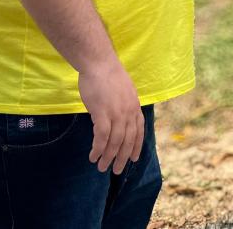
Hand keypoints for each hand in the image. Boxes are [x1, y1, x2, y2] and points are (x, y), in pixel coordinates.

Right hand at [78, 59, 143, 174]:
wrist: (99, 62)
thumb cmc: (108, 74)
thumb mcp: (124, 90)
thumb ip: (124, 105)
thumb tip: (121, 117)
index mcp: (135, 106)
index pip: (139, 131)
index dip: (136, 147)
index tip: (133, 159)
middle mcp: (128, 112)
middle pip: (127, 140)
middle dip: (122, 158)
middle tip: (116, 170)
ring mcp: (116, 113)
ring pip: (114, 142)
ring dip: (108, 157)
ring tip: (101, 167)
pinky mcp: (102, 113)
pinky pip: (101, 137)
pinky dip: (98, 149)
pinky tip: (93, 156)